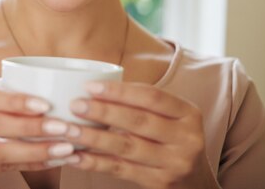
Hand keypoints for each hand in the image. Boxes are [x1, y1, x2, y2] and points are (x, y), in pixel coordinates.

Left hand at [65, 81, 219, 188]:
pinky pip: (120, 170)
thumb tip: (92, 87)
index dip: (119, 91)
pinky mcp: (159, 182)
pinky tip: (75, 156)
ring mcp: (174, 163)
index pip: (151, 97)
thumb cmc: (171, 137)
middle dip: (103, 112)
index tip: (90, 86)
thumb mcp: (170, 116)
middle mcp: (186, 138)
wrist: (195, 181)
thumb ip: (141, 102)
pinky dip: (95, 162)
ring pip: (126, 147)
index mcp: (188, 113)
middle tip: (75, 105)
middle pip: (138, 121)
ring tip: (68, 130)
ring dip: (93, 138)